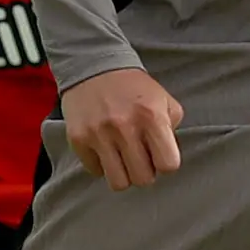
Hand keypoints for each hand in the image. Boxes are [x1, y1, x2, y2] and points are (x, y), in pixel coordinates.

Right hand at [61, 66, 183, 188]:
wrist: (94, 66)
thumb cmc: (133, 87)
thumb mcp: (163, 99)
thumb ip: (171, 127)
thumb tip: (166, 156)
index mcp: (151, 117)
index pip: (168, 165)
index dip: (165, 163)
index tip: (159, 155)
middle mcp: (125, 127)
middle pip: (143, 179)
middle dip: (145, 171)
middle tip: (140, 158)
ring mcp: (99, 135)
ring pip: (119, 183)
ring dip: (124, 174)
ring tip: (123, 159)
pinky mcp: (78, 139)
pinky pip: (95, 171)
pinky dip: (101, 165)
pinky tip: (104, 149)